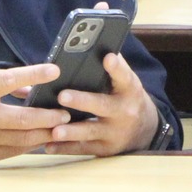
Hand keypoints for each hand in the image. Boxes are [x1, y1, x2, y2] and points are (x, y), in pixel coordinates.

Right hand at [0, 63, 71, 166]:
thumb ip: (2, 82)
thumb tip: (30, 89)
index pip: (10, 79)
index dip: (35, 74)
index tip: (54, 71)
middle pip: (24, 118)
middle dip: (50, 116)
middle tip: (66, 112)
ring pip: (24, 139)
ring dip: (46, 133)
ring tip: (61, 126)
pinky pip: (15, 150)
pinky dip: (31, 144)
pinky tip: (43, 138)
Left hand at [43, 50, 161, 156]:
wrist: (143, 129)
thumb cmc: (125, 96)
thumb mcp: (126, 81)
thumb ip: (113, 66)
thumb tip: (93, 42)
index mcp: (129, 89)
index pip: (124, 76)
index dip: (116, 67)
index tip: (107, 58)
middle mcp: (123, 111)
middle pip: (102, 105)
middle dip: (82, 101)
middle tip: (62, 95)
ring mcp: (114, 132)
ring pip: (90, 131)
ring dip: (71, 131)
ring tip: (54, 130)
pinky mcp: (104, 149)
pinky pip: (82, 149)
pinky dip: (65, 148)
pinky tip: (48, 145)